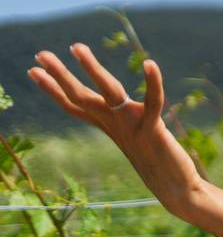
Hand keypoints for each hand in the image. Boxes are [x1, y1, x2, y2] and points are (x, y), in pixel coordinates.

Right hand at [27, 44, 204, 213]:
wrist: (176, 190)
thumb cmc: (158, 162)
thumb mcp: (135, 136)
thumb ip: (125, 120)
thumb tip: (117, 105)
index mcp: (108, 126)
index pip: (74, 105)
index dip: (53, 89)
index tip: (32, 70)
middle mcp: (114, 125)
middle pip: (80, 97)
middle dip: (60, 74)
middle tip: (40, 53)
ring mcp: (131, 127)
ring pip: (108, 92)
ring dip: (92, 69)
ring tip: (76, 47)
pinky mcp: (153, 131)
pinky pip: (153, 102)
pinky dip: (153, 83)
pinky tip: (150, 64)